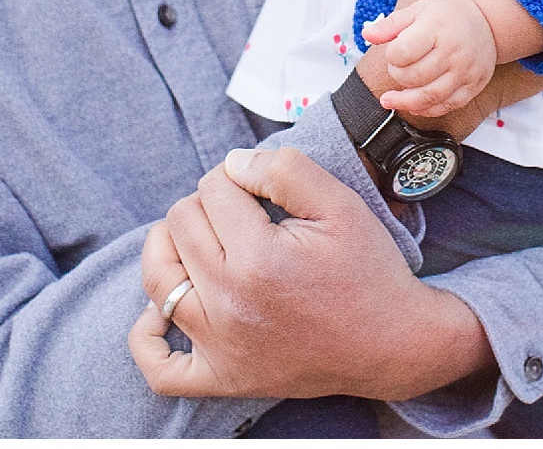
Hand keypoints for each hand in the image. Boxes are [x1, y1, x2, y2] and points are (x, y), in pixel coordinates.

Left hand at [128, 148, 491, 399]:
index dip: (237, 176)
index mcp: (259, 259)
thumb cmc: (369, 269)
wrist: (395, 343)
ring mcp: (221, 347)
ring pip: (157, 278)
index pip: (212, 187)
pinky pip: (160, 368)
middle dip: (208, 205)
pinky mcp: (222, 378)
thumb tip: (231, 163)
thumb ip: (283, 168)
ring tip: (202, 240)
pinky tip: (161, 310)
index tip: (264, 191)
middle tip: (245, 214)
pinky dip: (148, 337)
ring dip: (171, 248)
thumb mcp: (339, 202)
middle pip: (179, 224)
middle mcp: (230, 305)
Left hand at [362, 0, 496, 115]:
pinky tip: (414, 105)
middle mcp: (453, 51)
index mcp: (436, 28)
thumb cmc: (447, 16)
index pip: (404, 52)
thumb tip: (367, 35)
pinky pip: (448, 105)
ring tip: (390, 100)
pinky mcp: (473, 86)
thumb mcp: (418, 10)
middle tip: (396, 69)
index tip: (393, 53)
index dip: (392, 56)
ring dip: (406, 102)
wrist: (487, 22)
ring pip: (431, 96)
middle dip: (397, 77)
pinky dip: (427, 110)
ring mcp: (465, 71)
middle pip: (415, 77)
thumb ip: (390, 25)